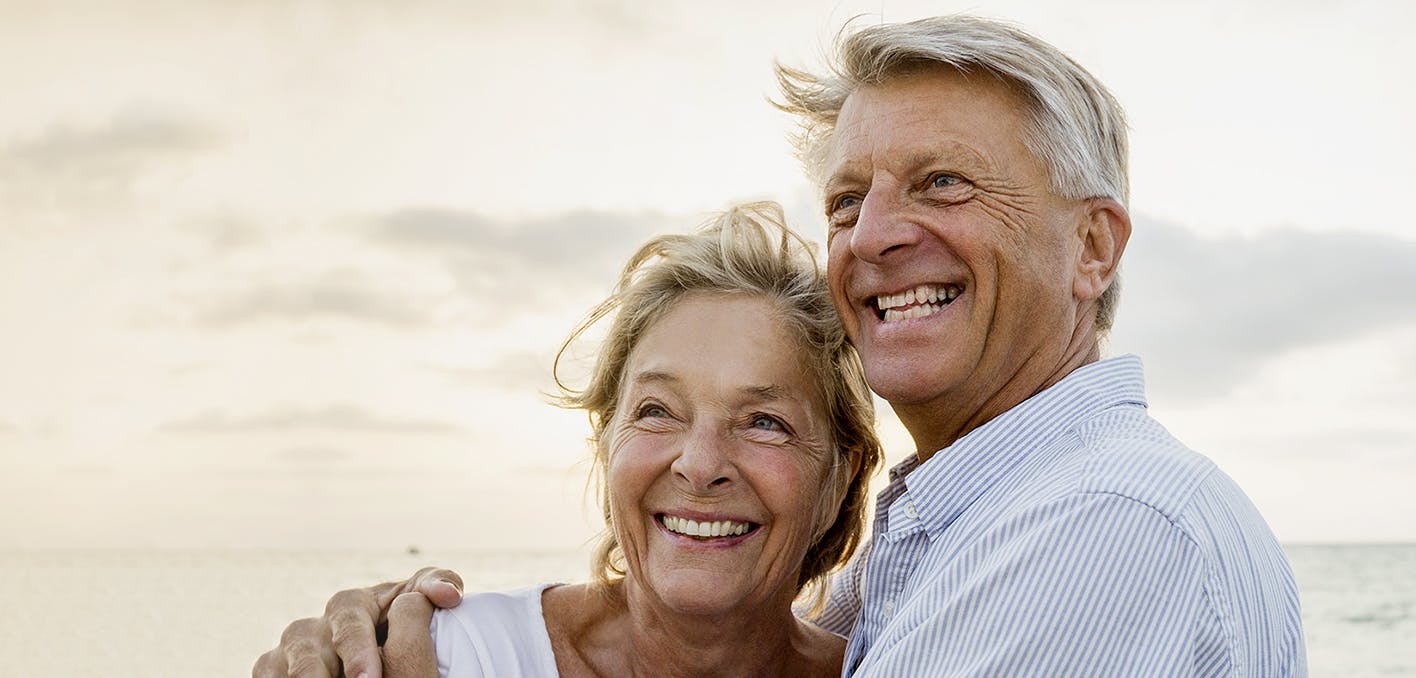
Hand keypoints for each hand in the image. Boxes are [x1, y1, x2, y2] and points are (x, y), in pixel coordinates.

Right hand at [252, 567, 463, 677]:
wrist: (379, 654)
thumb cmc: (404, 626)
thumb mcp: (420, 607)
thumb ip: (433, 588)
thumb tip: (451, 595)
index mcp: (351, 605)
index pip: (348, 617)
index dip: (354, 647)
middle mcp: (315, 626)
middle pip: (305, 643)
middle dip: (318, 672)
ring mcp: (290, 651)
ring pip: (275, 662)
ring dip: (295, 677)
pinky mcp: (272, 670)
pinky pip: (262, 674)